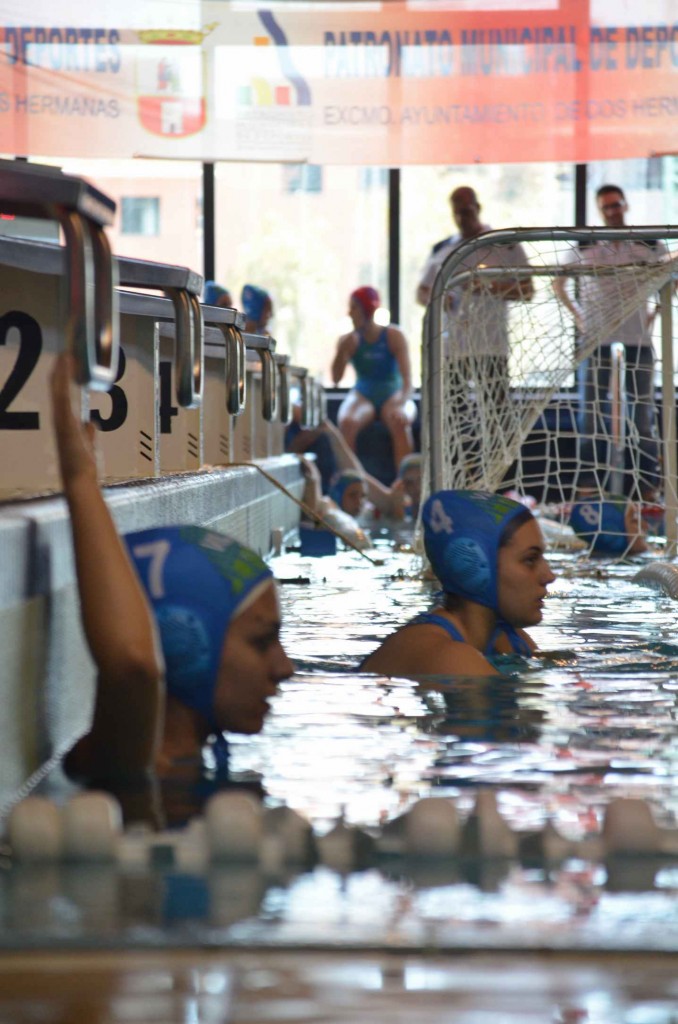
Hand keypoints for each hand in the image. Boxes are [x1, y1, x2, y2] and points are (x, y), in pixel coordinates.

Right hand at [51, 351, 98, 485]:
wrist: (79, 480)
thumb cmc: (82, 467)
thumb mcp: (87, 446)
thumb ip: (88, 433)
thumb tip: (91, 423)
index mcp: (65, 424)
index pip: (62, 397)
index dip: (63, 381)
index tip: (67, 366)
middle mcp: (60, 420)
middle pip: (57, 390)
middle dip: (60, 372)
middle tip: (65, 353)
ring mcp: (61, 421)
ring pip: (58, 391)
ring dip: (62, 372)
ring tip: (66, 355)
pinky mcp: (64, 422)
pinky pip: (63, 397)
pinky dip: (64, 382)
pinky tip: (68, 369)